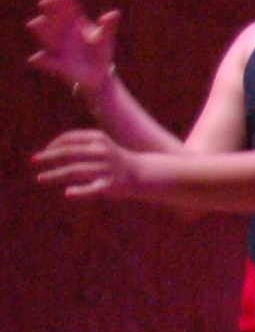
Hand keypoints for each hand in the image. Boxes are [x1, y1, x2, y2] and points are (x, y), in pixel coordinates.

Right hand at [26, 0, 119, 98]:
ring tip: (37, 22)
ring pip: (47, 37)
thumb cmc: (100, 51)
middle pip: (55, 18)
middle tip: (48, 1)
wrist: (97, 75)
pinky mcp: (55, 64)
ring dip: (42, 31)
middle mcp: (62, 32)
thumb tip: (114, 13)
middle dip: (51, 10)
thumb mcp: (105, 38)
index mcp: (75, 22)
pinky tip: (36, 59)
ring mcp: (57, 47)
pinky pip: (46, 62)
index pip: (68, 6)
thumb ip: (108, 26)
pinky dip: (41, 61)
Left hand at [31, 129, 154, 200]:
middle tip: (33, 160)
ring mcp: (106, 168)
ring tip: (40, 178)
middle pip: (68, 153)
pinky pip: (92, 189)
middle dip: (48, 157)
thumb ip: (80, 146)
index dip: (54, 145)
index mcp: (99, 139)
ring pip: (75, 171)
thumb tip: (52, 149)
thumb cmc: (116, 160)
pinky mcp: (111, 184)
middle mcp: (102, 151)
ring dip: (55, 174)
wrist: (144, 174)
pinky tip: (68, 193)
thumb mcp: (101, 146)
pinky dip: (80, 191)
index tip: (44, 152)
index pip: (70, 138)